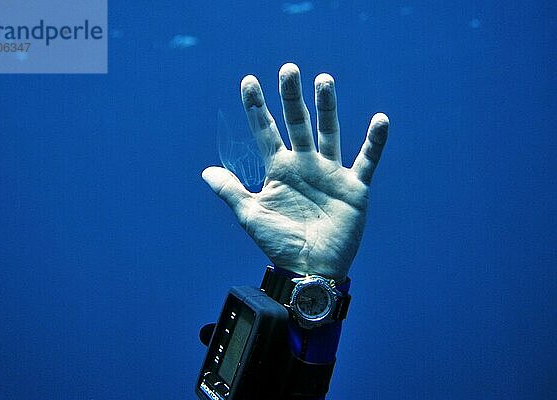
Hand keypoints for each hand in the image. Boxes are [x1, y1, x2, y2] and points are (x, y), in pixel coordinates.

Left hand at [202, 63, 388, 279]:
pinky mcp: (353, 187)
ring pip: (328, 133)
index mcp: (279, 169)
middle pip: (297, 123)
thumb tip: (205, 171)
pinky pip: (366, 160)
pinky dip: (374, 143)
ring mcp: (329, 173)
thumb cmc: (278, 243)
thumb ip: (230, 190)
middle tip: (288, 69)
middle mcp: (304, 165)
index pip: (264, 131)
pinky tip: (381, 121)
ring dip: (327, 107)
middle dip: (291, 97)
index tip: (248, 81)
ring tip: (324, 79)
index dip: (256, 107)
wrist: (309, 268)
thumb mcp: (250, 215)